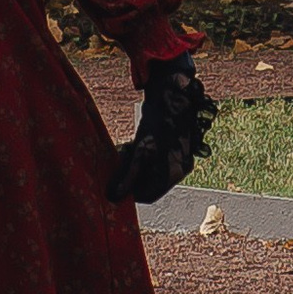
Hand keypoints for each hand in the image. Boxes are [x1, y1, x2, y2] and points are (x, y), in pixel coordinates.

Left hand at [106, 55, 215, 205]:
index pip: (148, 195)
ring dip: (134, 166)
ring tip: (123, 153)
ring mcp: (177, 157)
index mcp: (174, 173)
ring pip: (150, 170)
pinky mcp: (172, 146)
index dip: (129, 193)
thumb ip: (128, 176)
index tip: (113, 186)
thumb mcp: (141, 151)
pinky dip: (141, 156)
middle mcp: (179, 168)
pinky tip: (132, 145)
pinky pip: (154, 159)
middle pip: (149, 183)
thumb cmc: (159, 123)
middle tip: (115, 167)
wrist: (173, 96)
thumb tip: (113, 197)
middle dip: (130, 177)